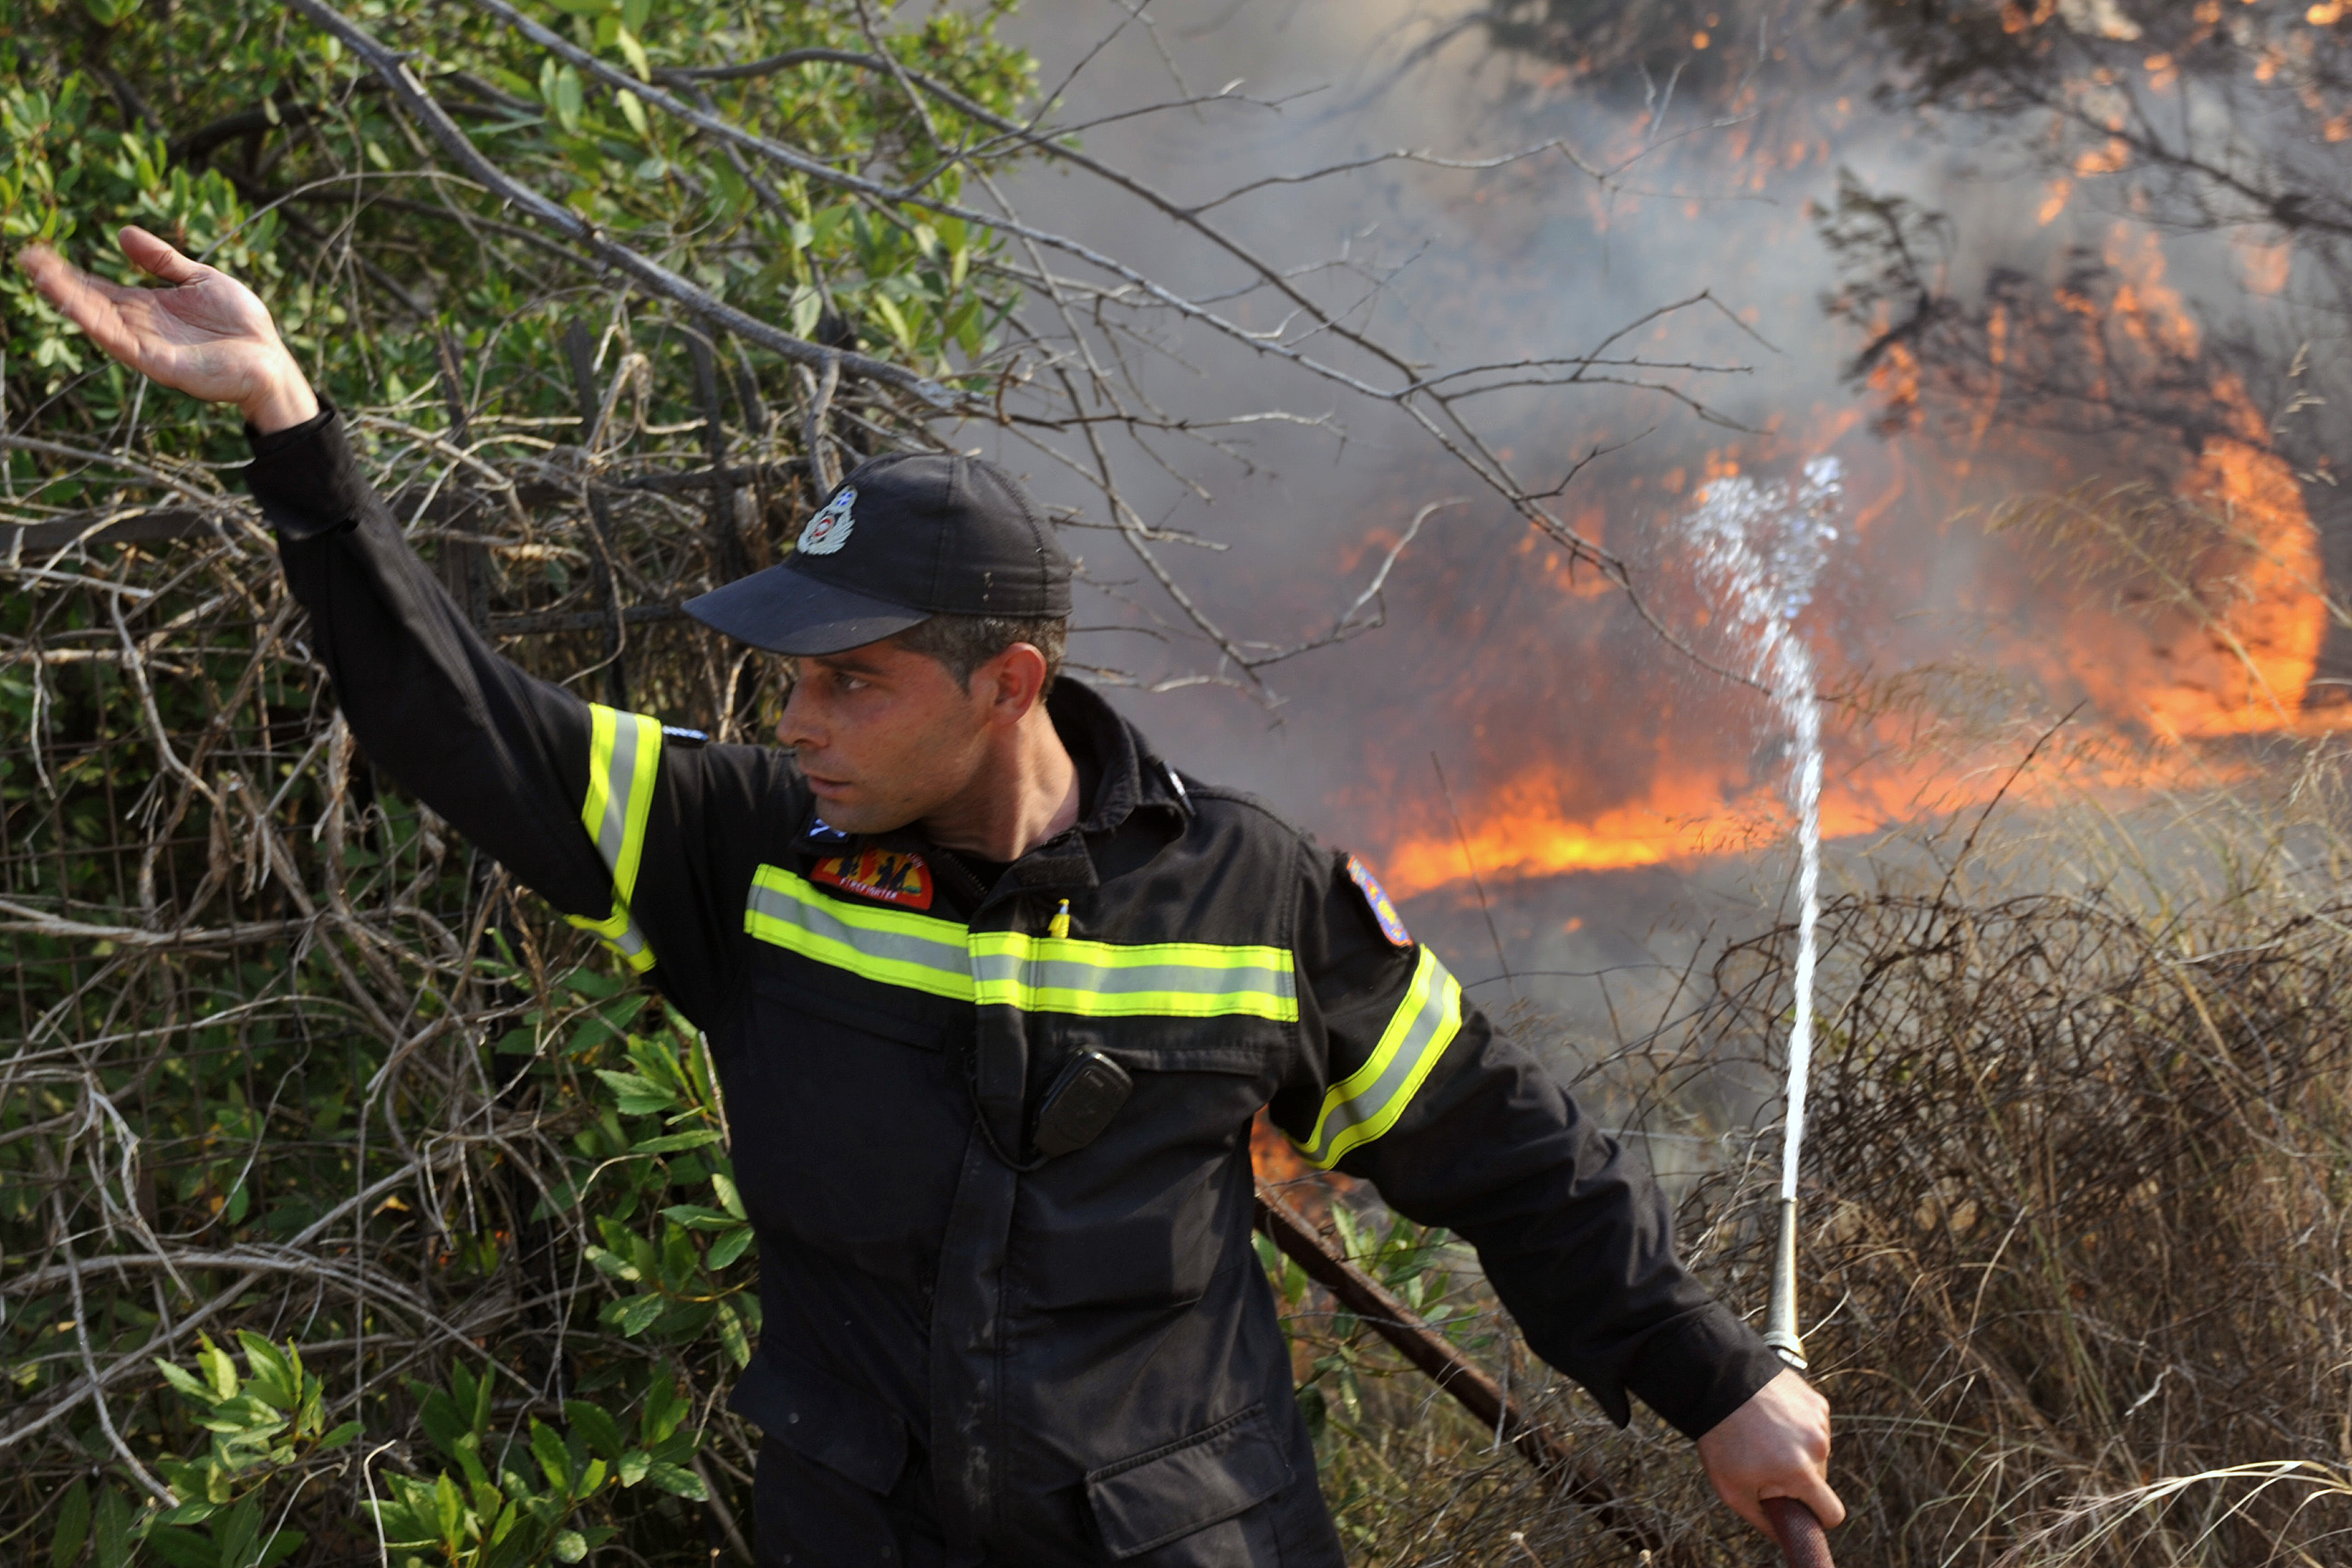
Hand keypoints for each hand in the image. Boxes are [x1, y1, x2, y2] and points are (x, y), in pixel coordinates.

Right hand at [16, 226, 318, 432]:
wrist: (271, 360)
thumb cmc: (242, 324)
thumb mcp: (200, 280)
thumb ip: (163, 261)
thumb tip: (122, 233)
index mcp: (147, 307)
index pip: (99, 287)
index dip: (70, 272)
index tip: (40, 253)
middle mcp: (140, 326)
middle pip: (91, 302)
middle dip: (59, 282)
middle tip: (28, 259)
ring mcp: (147, 346)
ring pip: (99, 322)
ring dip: (70, 300)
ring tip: (42, 277)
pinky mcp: (160, 364)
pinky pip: (122, 343)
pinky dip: (98, 325)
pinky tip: (77, 307)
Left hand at [1696, 1367, 1843, 1539]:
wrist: (1716, 1382)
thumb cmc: (1721, 1439)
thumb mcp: (1732, 1490)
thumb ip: (1763, 1520)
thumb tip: (1783, 1534)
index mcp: (1801, 1472)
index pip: (1832, 1513)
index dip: (1818, 1518)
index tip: (1801, 1510)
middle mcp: (1818, 1447)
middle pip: (1819, 1480)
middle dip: (1798, 1479)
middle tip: (1764, 1464)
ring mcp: (1819, 1421)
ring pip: (1816, 1452)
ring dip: (1796, 1450)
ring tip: (1763, 1436)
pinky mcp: (1816, 1401)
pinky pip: (1813, 1426)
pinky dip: (1796, 1426)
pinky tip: (1771, 1418)